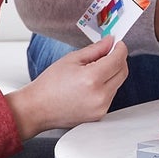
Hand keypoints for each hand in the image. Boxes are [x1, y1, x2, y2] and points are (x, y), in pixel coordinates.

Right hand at [7, 34, 128, 138]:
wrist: (36, 109)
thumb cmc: (49, 84)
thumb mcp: (71, 60)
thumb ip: (95, 49)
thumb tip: (111, 41)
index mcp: (92, 79)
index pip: (118, 59)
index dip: (120, 48)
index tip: (118, 43)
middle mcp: (100, 95)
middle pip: (123, 72)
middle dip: (118, 60)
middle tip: (107, 54)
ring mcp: (101, 108)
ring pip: (118, 84)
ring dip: (111, 74)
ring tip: (92, 72)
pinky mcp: (99, 115)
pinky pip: (110, 95)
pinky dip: (106, 87)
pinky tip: (90, 85)